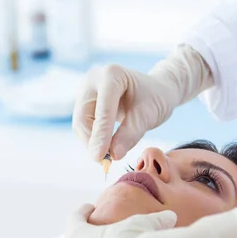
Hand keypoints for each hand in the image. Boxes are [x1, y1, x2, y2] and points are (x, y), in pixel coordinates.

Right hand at [72, 45, 212, 161]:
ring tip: (108, 157)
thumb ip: (131, 134)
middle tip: (105, 162)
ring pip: (81, 124)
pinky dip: (93, 139)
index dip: (101, 135)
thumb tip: (113, 155)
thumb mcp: (148, 116)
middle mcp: (93, 79)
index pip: (102, 110)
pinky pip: (84, 125)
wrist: (156, 90)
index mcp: (111, 75)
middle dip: (93, 142)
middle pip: (83, 117)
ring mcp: (87, 90)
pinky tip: (105, 149)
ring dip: (91, 143)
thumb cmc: (155, 98)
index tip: (101, 157)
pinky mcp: (86, 102)